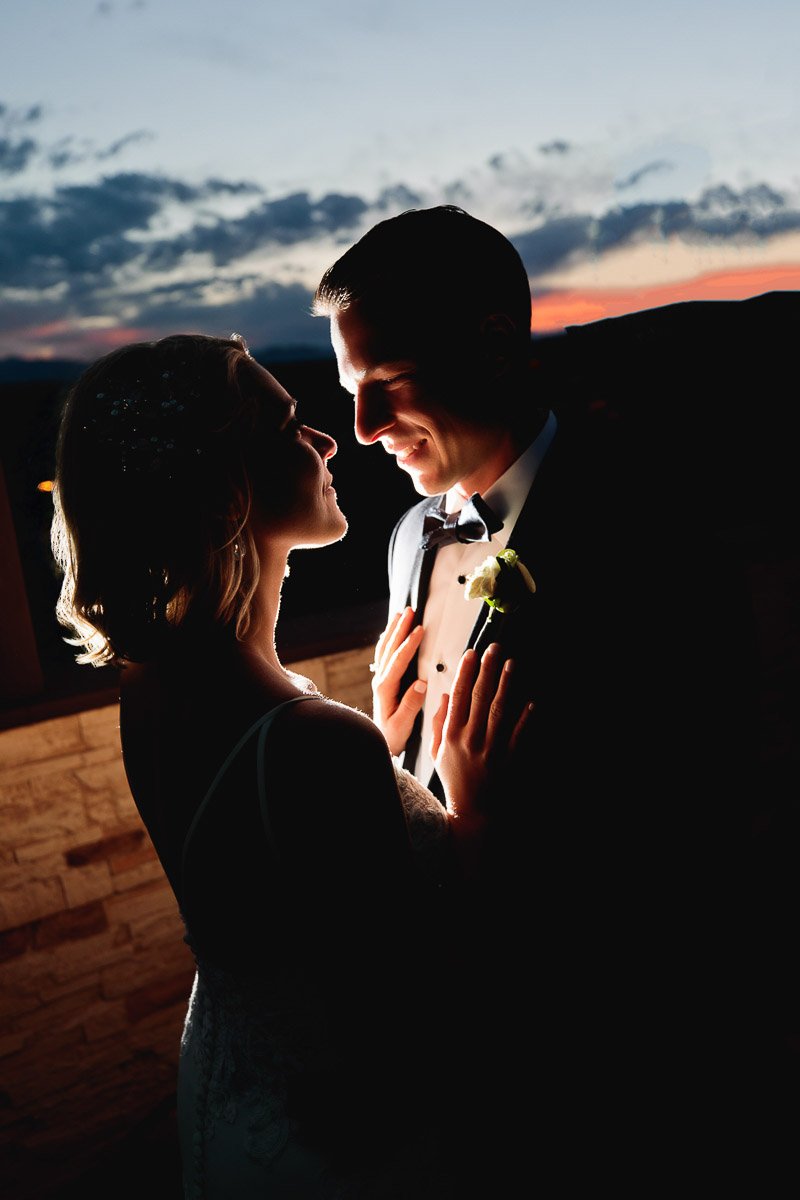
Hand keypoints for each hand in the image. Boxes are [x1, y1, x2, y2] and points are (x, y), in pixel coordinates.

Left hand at [370, 607, 426, 756]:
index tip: (419, 630)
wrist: (380, 741)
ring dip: (394, 629)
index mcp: (386, 689)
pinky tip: (391, 631)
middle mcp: (380, 681)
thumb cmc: (392, 735)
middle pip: (390, 648)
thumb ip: (411, 705)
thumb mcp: (403, 725)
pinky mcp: (383, 680)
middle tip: (410, 611)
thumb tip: (421, 684)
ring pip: (385, 648)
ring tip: (402, 613)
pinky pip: (384, 654)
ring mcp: (380, 679)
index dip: (409, 644)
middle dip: (401, 628)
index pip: (398, 661)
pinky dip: (388, 639)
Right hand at [431, 642, 532, 829]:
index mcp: (451, 735)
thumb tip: (444, 697)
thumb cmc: (455, 780)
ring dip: (506, 685)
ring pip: (499, 710)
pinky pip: (519, 734)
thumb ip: (438, 723)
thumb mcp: (436, 752)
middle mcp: (470, 739)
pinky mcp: (509, 759)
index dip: (465, 673)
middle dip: (487, 670)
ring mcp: (491, 749)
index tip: (471, 654)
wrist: (474, 811)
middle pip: (479, 697)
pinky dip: (526, 717)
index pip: (458, 697)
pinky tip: (531, 700)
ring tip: (511, 664)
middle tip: (494, 649)